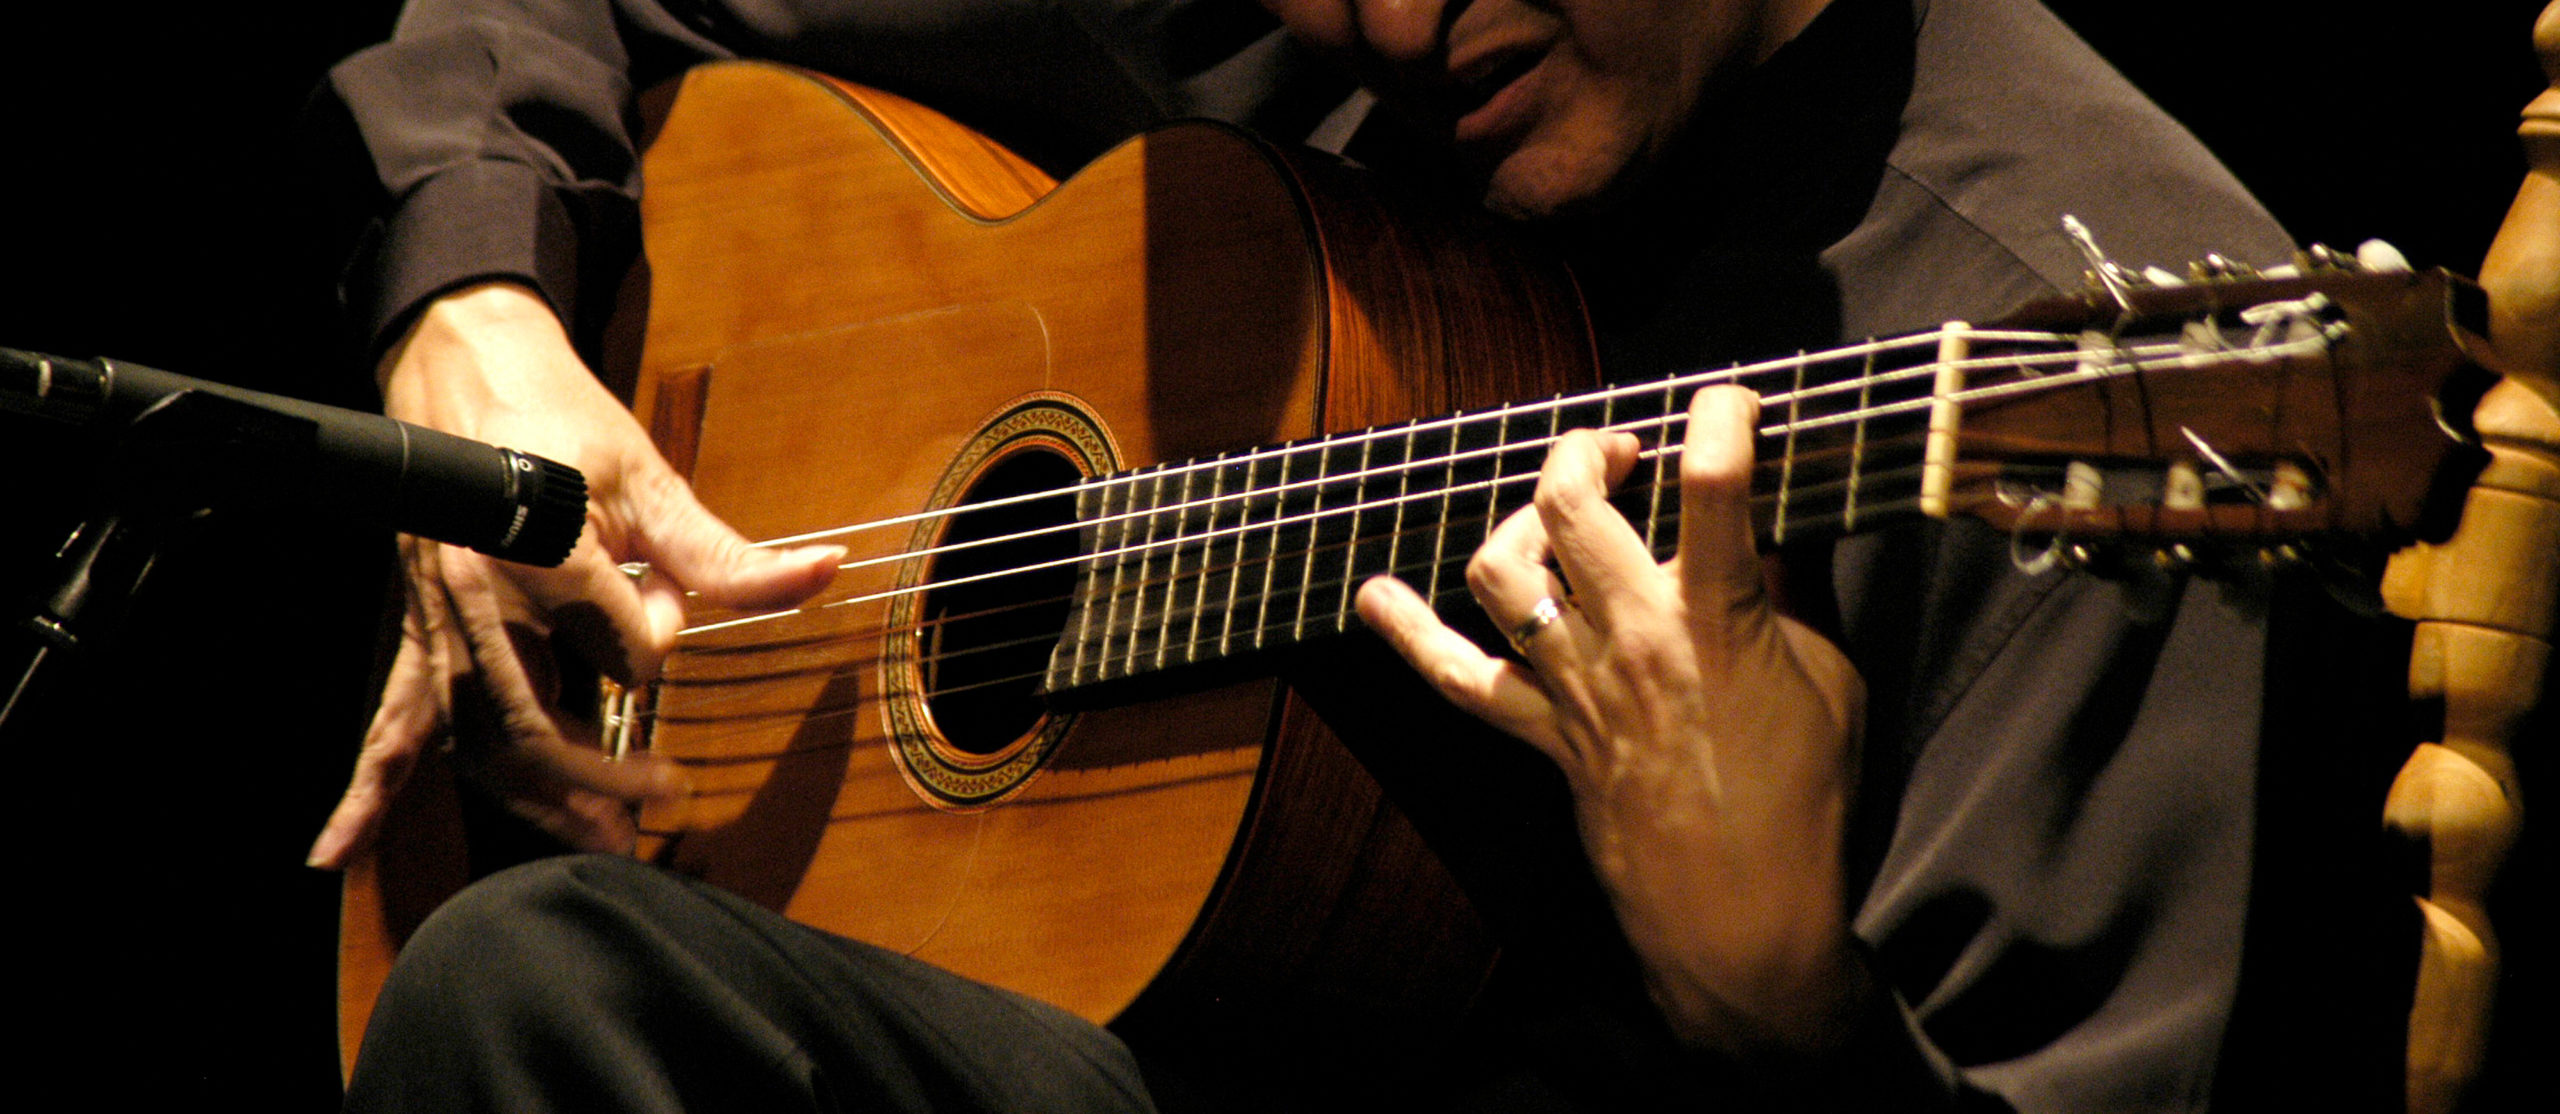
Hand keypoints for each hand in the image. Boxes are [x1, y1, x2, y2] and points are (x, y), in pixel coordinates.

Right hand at [306, 283, 842, 867]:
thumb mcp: (655, 481)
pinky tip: (338, 851)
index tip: (672, 603)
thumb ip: (729, 553)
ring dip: (533, 797)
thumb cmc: (562, 420)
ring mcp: (438, 621)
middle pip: (536, 725)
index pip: (625, 653)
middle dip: (601, 778)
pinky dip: (367, 792)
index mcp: (544, 555)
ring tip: (594, 834)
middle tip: (660, 804)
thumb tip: (823, 572)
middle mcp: (479, 598)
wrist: (468, 370)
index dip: (660, 636)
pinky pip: (390, 722)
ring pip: (479, 740)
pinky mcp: (417, 633)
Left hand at [1355, 385, 1868, 1053]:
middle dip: (1590, 449)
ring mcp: (1575, 684)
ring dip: (1520, 520)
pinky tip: (1373, 599)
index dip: (1722, 415)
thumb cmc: (1802, 804)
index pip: (1715, 483)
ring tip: (1556, 514)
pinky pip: (1457, 679)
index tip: (1730, 400)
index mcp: (1717, 619)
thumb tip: (1765, 539)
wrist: (1743, 917)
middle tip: (1624, 452)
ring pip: (1500, 569)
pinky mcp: (1544, 732)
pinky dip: (1410, 636)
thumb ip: (1787, 600)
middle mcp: (1631, 637)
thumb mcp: (1831, 681)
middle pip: (1570, 502)